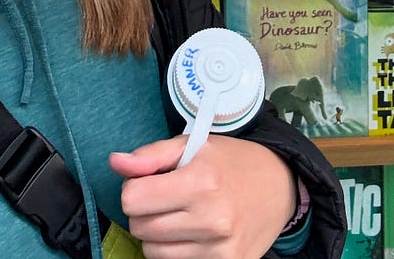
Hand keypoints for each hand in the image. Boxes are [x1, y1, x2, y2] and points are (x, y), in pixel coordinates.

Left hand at [109, 134, 296, 258]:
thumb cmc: (231, 161)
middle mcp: (211, 219)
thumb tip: (115, 162)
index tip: (149, 181)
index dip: (134, 188)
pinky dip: (175, 250)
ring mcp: (220, 249)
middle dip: (144, 211)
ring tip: (179, 213)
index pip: (133, 199)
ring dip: (157, 234)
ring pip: (153, 252)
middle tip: (166, 196)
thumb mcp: (192, 145)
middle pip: (140, 227)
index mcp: (200, 182)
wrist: (278, 186)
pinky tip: (191, 232)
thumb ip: (151, 155)